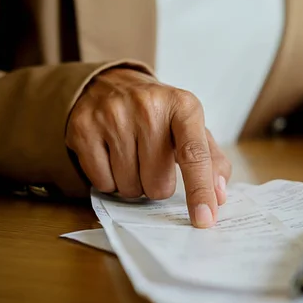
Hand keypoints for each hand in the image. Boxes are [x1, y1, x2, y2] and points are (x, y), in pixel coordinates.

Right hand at [65, 68, 230, 227]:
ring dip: (134, 184)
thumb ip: (211, 160)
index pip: (195, 155)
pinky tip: (112, 157)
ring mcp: (113, 115)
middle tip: (154, 163)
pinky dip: (110, 180)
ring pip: (130, 187)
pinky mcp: (84, 128)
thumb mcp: (191, 127)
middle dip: (158, 185)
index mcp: (183, 106)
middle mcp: (148, 106)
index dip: (200, 190)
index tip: (204, 219)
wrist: (112, 83)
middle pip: (158, 182)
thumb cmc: (159, 115)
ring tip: (133, 157)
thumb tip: (218, 196)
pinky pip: (102, 182)